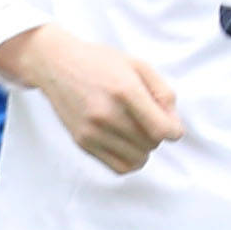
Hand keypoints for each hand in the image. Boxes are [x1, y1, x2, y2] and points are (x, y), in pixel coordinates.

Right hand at [0, 25, 183, 175]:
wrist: (56, 65)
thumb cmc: (100, 63)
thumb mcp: (138, 65)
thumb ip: (164, 93)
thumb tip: (173, 126)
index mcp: (125, 91)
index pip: (162, 130)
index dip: (174, 131)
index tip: (171, 126)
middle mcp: (107, 114)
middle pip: (152, 144)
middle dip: (156, 134)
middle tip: (145, 119)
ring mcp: (92, 131)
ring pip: (138, 158)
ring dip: (143, 148)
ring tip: (135, 130)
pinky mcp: (82, 142)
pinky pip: (119, 167)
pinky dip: (130, 161)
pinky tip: (127, 145)